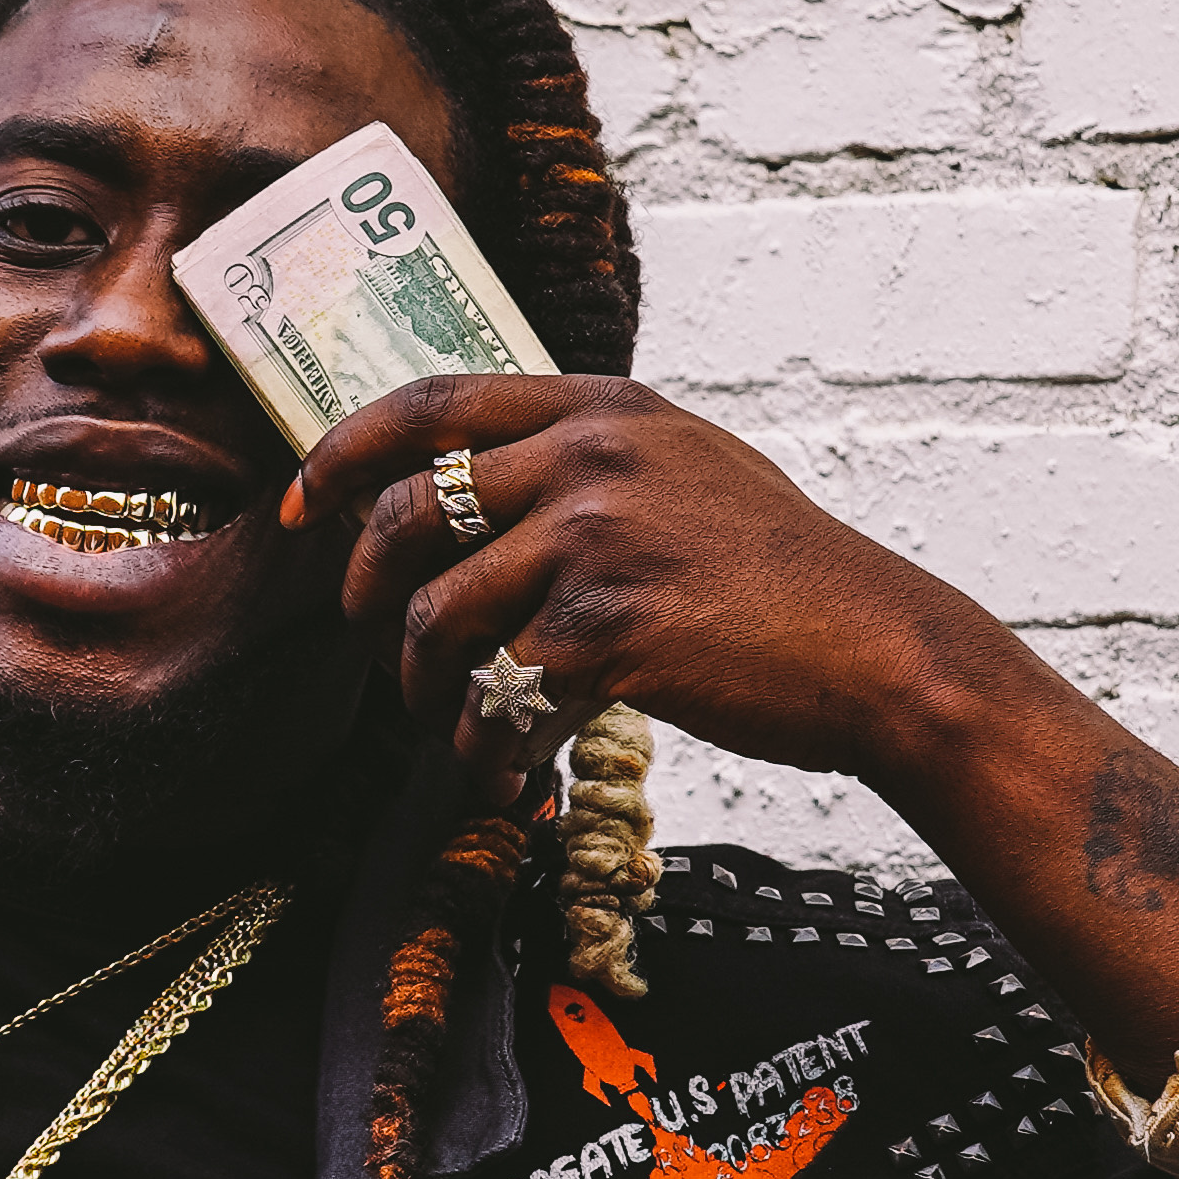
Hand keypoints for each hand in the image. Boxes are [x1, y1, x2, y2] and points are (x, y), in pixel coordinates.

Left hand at [292, 375, 995, 792]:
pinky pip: (494, 696)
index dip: (342, 452)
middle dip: (366, 596)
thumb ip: (592, 460)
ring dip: (423, 692)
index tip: (302, 505)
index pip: (430, 401)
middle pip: (405, 515)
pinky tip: (514, 777)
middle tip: (378, 649)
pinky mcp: (606, 631)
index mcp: (601, 409)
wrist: (877, 649)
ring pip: (433, 617)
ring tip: (456, 729)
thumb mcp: (689, 469)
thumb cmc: (782, 577)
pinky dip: (488, 751)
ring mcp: (596, 540)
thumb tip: (475, 483)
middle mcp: (590, 458)